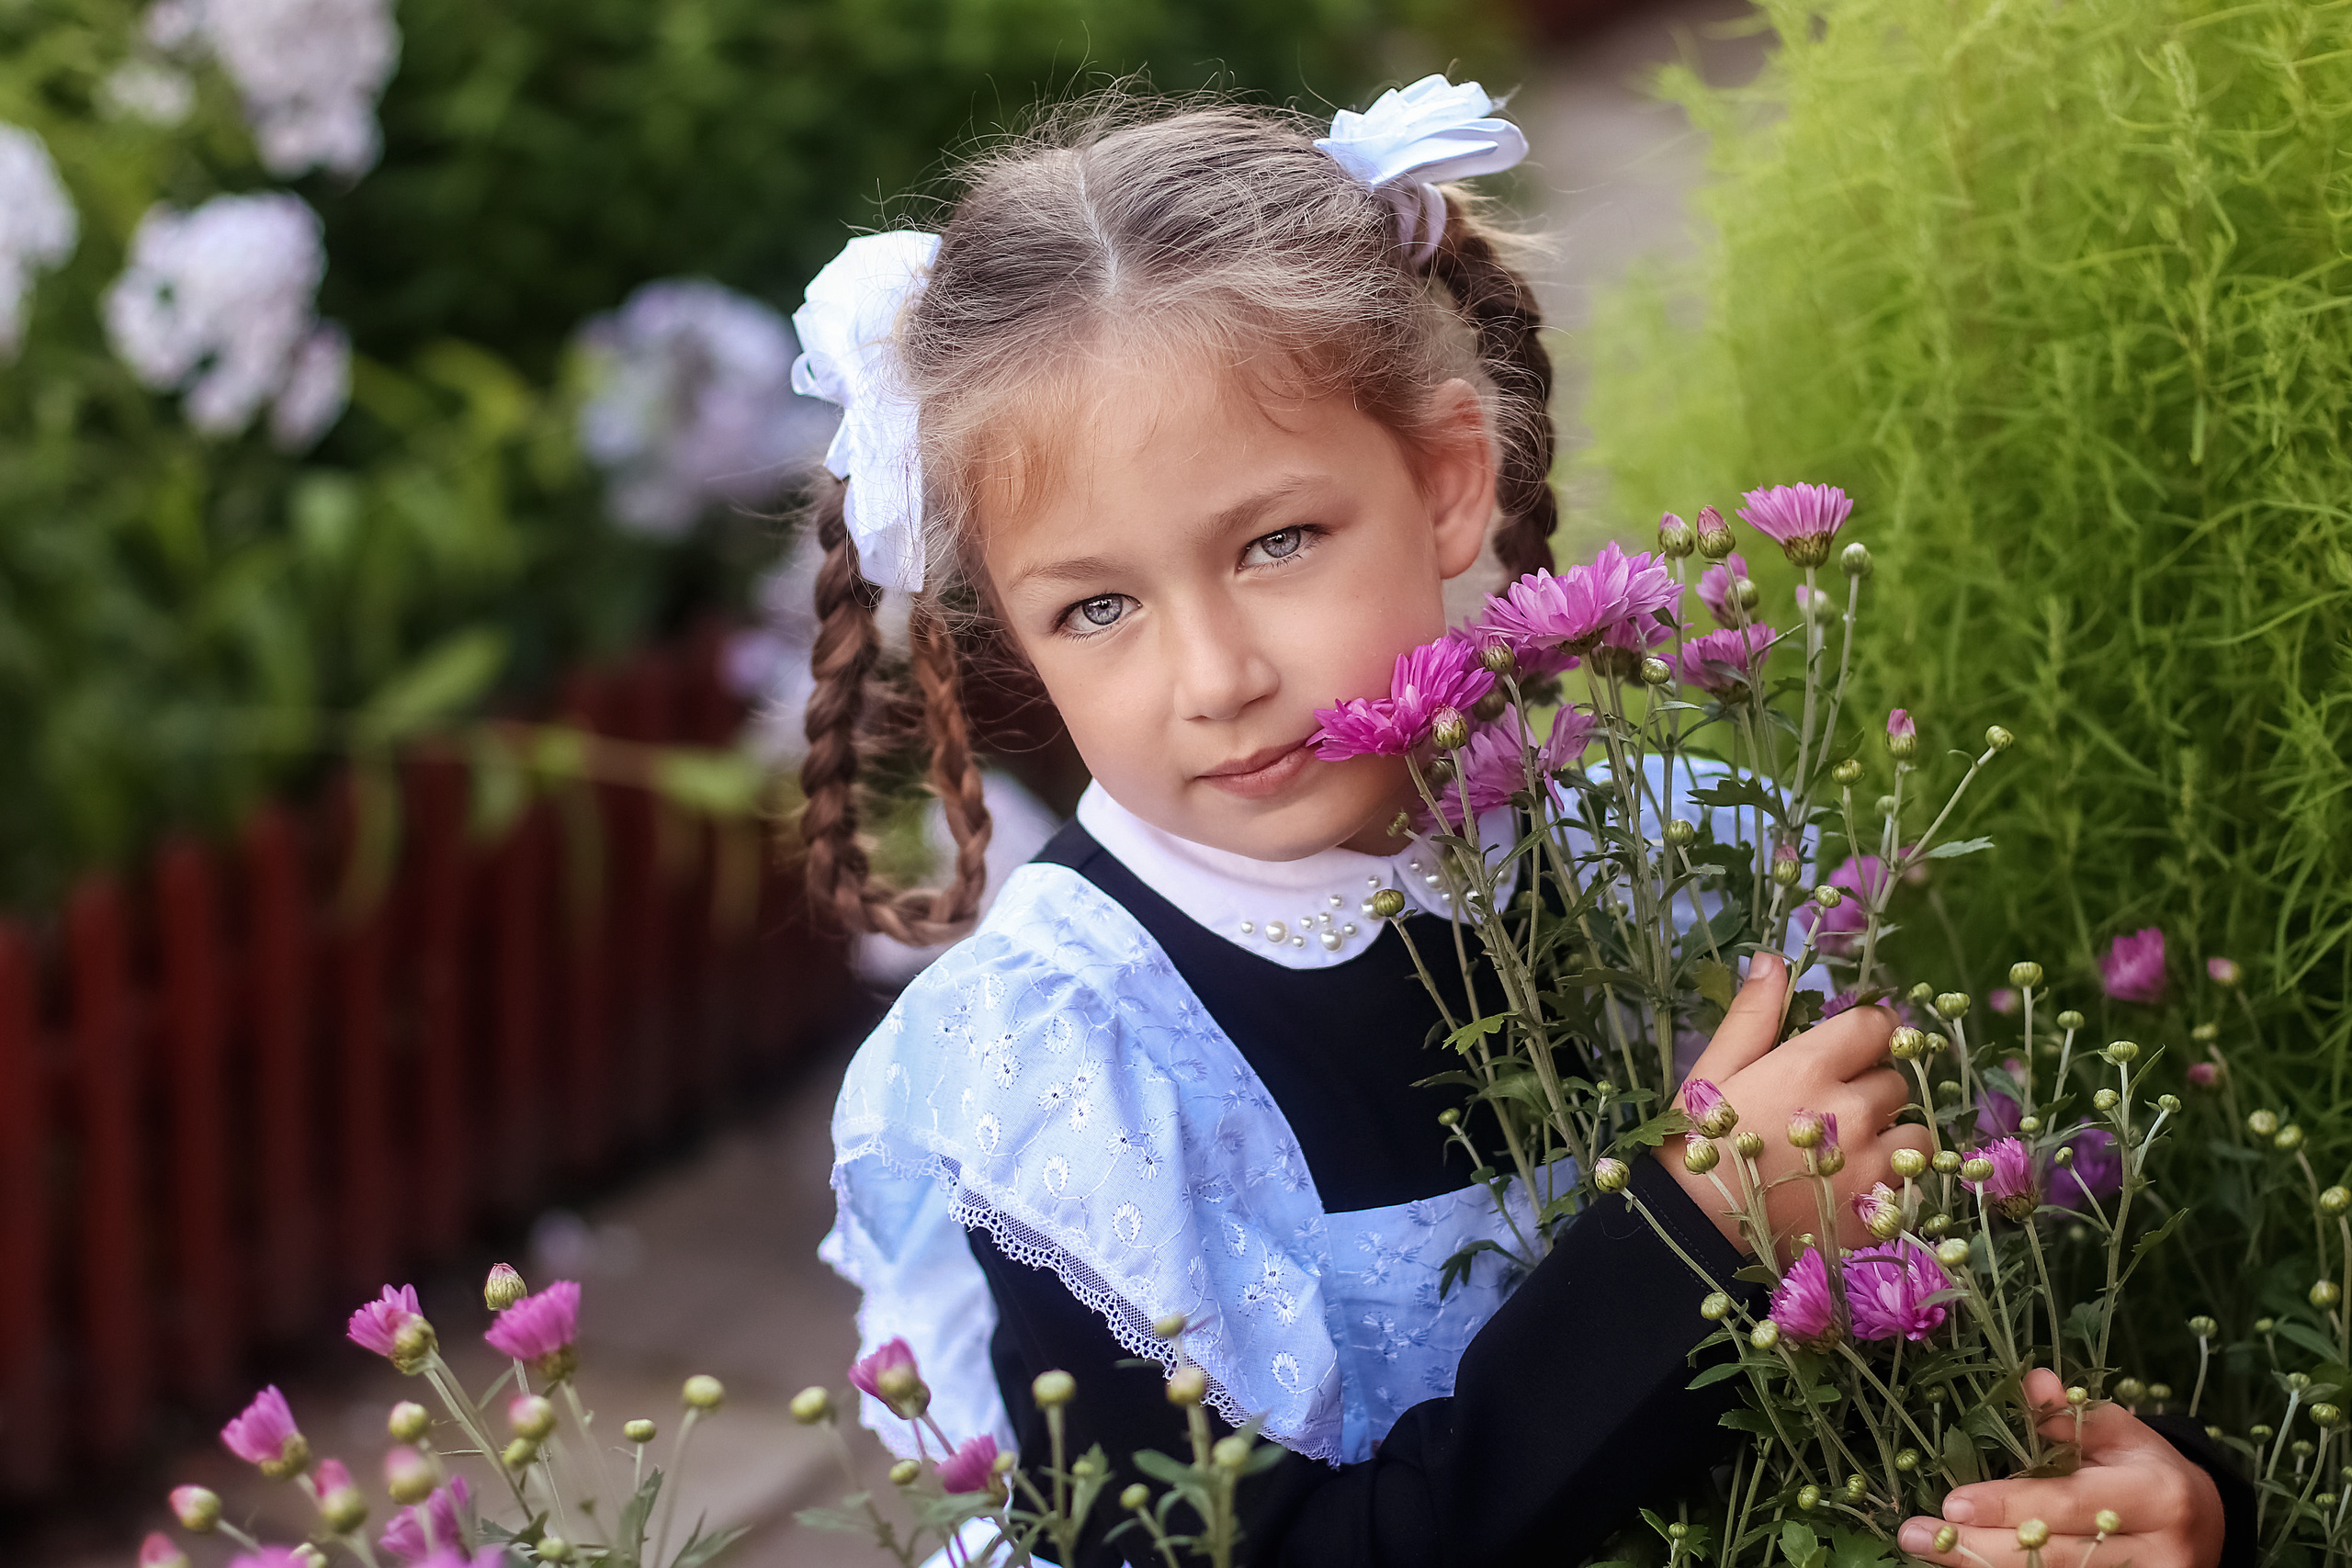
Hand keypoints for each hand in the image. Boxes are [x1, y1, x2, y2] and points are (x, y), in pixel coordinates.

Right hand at [1663, 955, 1931, 1255]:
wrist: (1691, 1229)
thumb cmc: (1699, 1142)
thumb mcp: (1715, 1070)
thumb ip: (1753, 1015)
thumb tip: (1773, 960)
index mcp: (1809, 1067)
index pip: (1876, 1025)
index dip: (1870, 1030)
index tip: (1855, 1043)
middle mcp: (1850, 1111)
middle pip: (1895, 1078)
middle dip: (1871, 1083)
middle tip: (1833, 1104)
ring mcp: (1869, 1164)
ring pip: (1915, 1130)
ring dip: (1893, 1132)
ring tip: (1853, 1146)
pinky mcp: (1877, 1210)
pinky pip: (1914, 1180)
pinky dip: (1895, 1177)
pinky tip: (1857, 1181)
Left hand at [1900, 1368, 2224, 1567]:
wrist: (2205, 1525)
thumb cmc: (2147, 1470)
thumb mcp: (2120, 1434)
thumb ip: (2073, 1415)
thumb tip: (2033, 1381)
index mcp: (2156, 1495)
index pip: (2070, 1503)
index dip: (2010, 1506)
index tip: (1951, 1504)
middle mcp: (2158, 1550)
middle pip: (2058, 1556)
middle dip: (1980, 1547)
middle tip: (1916, 1534)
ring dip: (1984, 1566)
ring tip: (1929, 1548)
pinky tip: (1966, 1562)